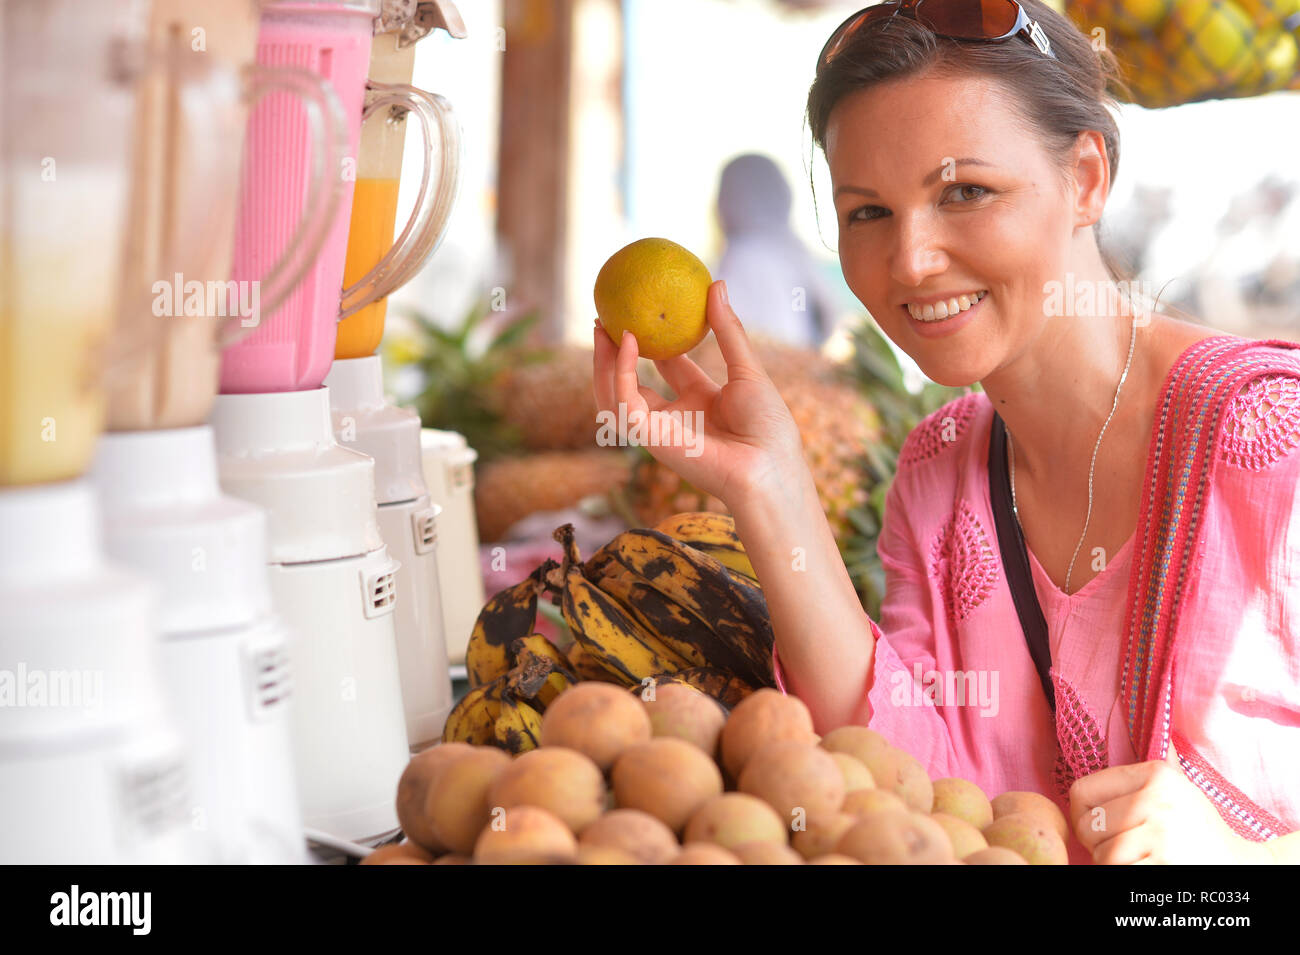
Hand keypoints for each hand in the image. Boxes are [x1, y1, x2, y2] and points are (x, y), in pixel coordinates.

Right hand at [592, 280, 804, 506]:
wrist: (769, 466)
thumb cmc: (768, 427)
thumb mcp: (747, 369)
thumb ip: (728, 330)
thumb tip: (716, 284)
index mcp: (698, 402)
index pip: (666, 368)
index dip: (651, 343)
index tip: (642, 313)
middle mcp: (674, 417)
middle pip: (630, 383)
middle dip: (612, 355)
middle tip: (605, 320)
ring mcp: (659, 430)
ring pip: (614, 396)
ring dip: (603, 364)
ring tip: (602, 328)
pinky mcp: (650, 437)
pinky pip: (624, 401)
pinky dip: (620, 372)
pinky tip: (626, 342)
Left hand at [1068, 742, 1272, 863]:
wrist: (1241, 866)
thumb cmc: (1199, 829)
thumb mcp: (1180, 787)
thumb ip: (1158, 760)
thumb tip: (1156, 707)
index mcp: (1154, 774)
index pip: (1081, 791)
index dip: (1083, 814)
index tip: (1098, 825)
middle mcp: (1156, 798)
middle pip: (1088, 826)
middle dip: (1099, 843)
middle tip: (1126, 848)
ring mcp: (1160, 832)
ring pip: (1102, 853)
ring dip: (1114, 863)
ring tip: (1141, 858)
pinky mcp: (1163, 863)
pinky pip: (1117, 872)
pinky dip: (1127, 876)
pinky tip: (1148, 869)